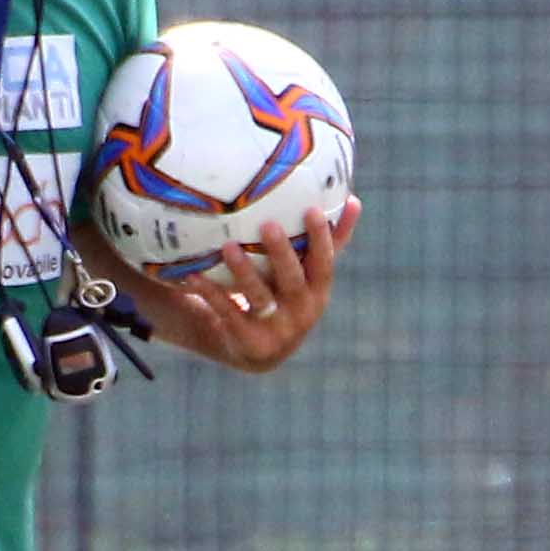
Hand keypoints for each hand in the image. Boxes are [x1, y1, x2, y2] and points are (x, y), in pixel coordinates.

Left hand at [118, 197, 353, 373]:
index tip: (312, 209)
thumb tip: (355, 200)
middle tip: (268, 224)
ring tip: (228, 246)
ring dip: (243, 271)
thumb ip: (331, 241)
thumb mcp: (309, 275)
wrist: (260, 351)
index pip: (324, 264)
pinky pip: (227, 312)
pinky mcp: (248, 341)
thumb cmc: (288, 297)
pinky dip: (211, 293)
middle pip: (292, 280)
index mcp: (318, 293)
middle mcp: (301, 313)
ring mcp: (275, 330)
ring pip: (258, 297)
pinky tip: (194, 275)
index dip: (320, 239)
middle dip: (282, 253)